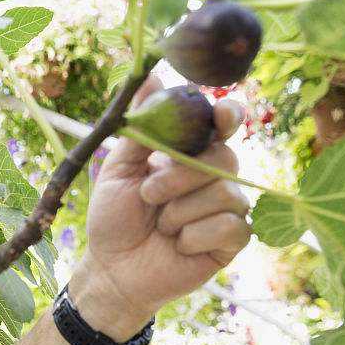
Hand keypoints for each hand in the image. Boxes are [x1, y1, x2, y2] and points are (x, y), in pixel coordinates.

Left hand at [68, 74, 250, 338]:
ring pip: (226, 193)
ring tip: (159, 226)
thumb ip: (140, 127)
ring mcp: (227, 208)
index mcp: (189, 153)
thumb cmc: (114, 218)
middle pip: (225, 157)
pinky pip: (232, 227)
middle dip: (181, 176)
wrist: (111, 269)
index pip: (222, 124)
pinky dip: (196, 236)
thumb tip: (152, 75)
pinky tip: (178, 245)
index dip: (227, 116)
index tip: (221, 116)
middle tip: (149, 194)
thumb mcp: (119, 170)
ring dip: (181, 212)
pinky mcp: (232, 241)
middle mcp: (213, 176)